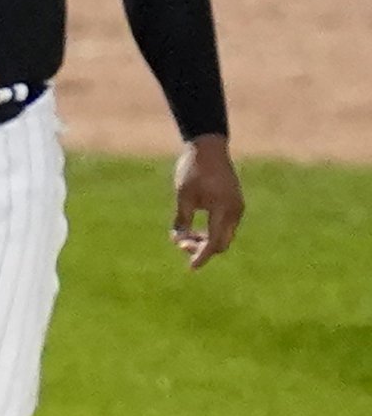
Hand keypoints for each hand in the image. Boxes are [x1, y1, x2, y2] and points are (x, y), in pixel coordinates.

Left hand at [170, 136, 243, 268]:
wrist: (208, 148)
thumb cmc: (193, 170)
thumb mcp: (183, 196)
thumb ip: (182, 220)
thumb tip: (178, 241)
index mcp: (223, 209)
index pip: (214, 241)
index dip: (202, 256)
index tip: (192, 268)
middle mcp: (235, 211)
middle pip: (221, 243)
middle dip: (202, 249)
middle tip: (181, 245)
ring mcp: (237, 207)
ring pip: (224, 235)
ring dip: (206, 241)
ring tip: (184, 237)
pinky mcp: (234, 204)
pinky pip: (225, 226)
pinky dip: (211, 232)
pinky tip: (194, 231)